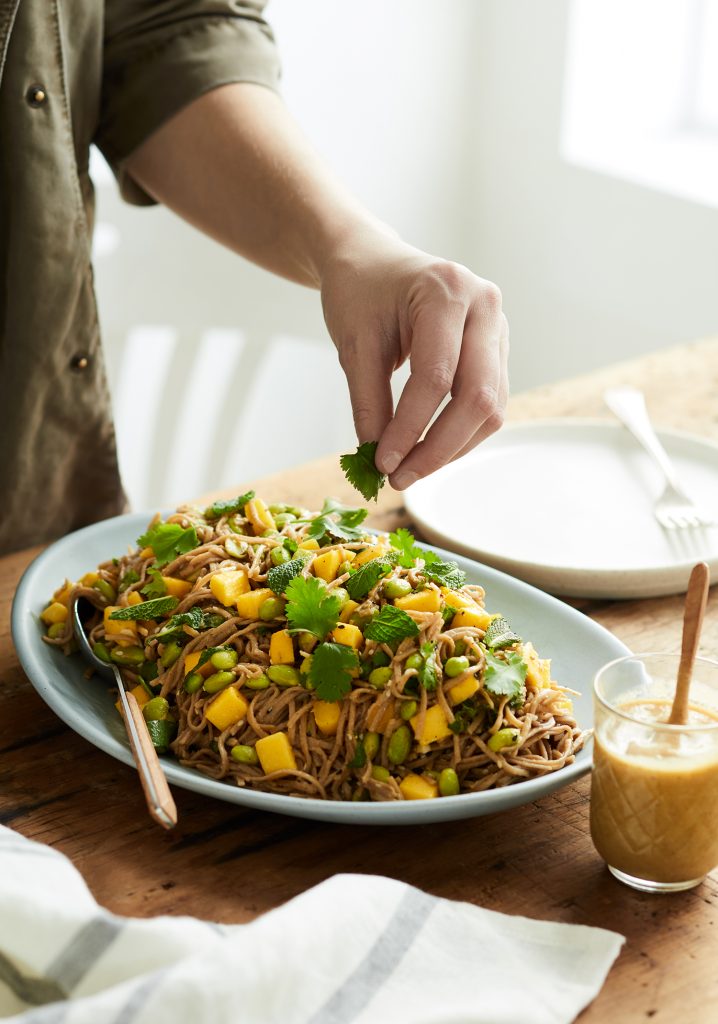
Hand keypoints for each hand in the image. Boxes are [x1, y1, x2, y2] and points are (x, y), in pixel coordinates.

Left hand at [321, 229, 508, 489]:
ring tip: (410, 469)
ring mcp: (498, 327)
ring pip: (491, 406)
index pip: (435, 376)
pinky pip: (489, 402)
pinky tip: (428, 449)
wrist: (372, 261)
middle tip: (401, 477)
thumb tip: (378, 459)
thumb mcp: (354, 344)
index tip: (382, 464)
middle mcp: (485, 306)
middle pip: (477, 396)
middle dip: (439, 447)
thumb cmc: (360, 292)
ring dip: (453, 447)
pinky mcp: (497, 349)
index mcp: (448, 291)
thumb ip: (368, 401)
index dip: (410, 428)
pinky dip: (460, 433)